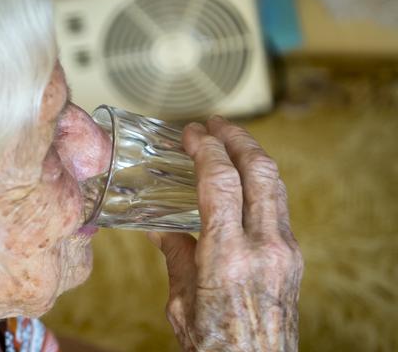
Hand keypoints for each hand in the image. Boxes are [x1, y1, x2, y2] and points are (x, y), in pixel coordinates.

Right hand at [148, 116, 302, 350]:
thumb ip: (175, 256)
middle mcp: (264, 248)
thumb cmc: (215, 345)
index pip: (221, 183)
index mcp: (227, 258)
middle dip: (237, 138)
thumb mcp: (182, 300)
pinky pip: (278, 206)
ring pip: (275, 184)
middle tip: (216, 124)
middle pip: (259, 171)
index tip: (191, 133)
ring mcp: (285, 252)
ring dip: (252, 156)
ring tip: (231, 143)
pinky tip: (244, 181)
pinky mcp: (293, 258)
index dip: (205, 149)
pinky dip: (261, 183)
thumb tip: (160, 229)